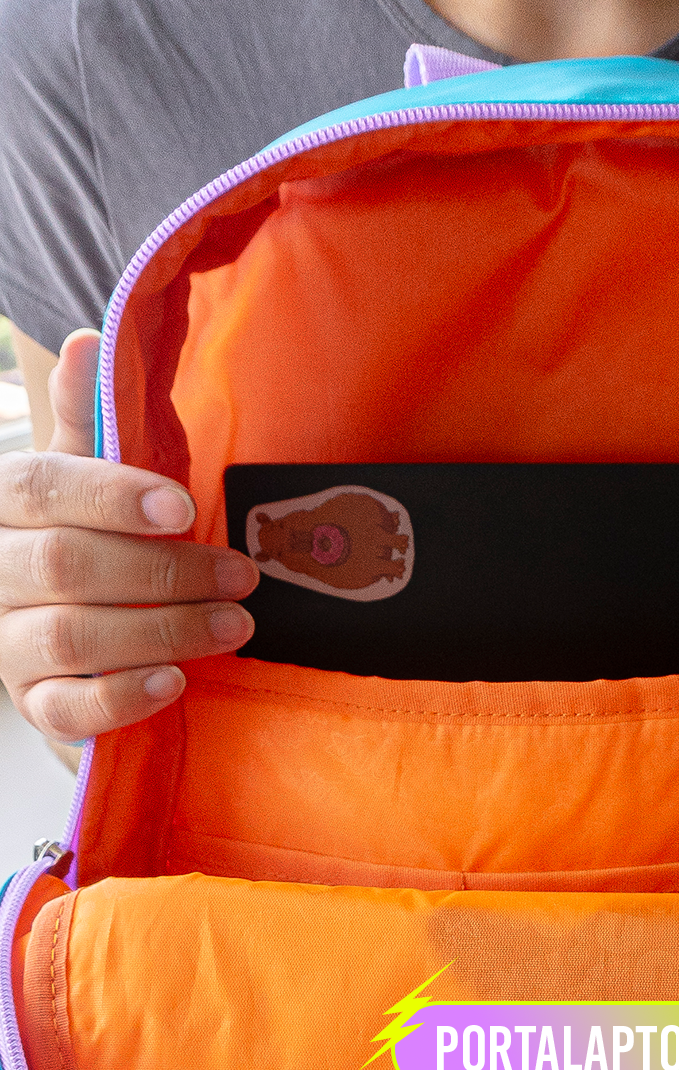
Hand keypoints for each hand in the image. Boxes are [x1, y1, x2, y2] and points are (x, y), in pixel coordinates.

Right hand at [0, 330, 258, 739]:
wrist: (63, 623)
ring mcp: (5, 642)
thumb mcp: (87, 471)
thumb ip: (88, 416)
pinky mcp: (32, 701)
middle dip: (166, 571)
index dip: (113, 496)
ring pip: (70, 635)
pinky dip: (123, 697)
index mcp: (6, 503)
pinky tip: (176, 681)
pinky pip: (66, 710)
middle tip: (243, 576)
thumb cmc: (91, 535)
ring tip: (235, 625)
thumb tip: (88, 340)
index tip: (184, 508)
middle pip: (67, 565)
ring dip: (164, 630)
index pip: (43, 489)